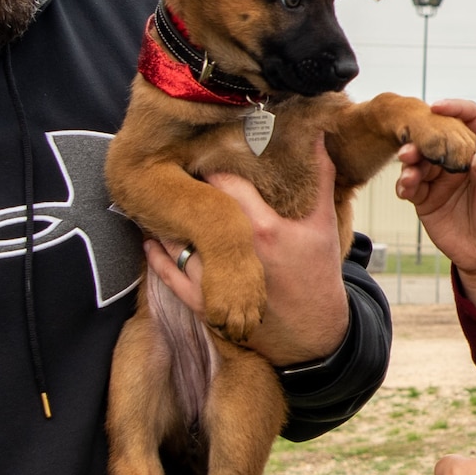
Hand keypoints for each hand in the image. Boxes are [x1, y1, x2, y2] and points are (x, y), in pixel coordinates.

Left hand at [143, 136, 349, 366]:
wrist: (315, 338)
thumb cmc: (319, 277)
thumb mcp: (323, 225)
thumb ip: (320, 177)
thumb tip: (320, 136)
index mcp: (262, 229)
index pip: (223, 183)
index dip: (210, 165)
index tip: (203, 152)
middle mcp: (234, 255)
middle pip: (194, 210)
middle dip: (185, 190)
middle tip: (174, 171)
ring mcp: (216, 281)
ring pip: (177, 240)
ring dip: (168, 221)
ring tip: (159, 202)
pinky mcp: (205, 306)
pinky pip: (170, 277)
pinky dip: (157, 256)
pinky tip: (152, 239)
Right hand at [395, 100, 475, 312]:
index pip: (471, 119)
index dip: (455, 109)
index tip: (436, 107)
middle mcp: (461, 158)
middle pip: (438, 135)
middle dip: (423, 135)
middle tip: (413, 142)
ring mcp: (441, 177)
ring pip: (420, 158)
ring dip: (410, 159)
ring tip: (408, 166)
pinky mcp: (426, 198)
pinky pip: (410, 185)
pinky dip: (404, 183)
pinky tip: (405, 188)